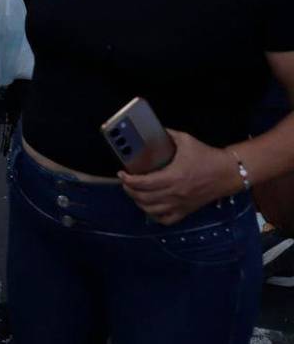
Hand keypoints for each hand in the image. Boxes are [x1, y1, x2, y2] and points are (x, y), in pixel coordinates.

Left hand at [119, 130, 238, 224]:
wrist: (228, 172)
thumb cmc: (206, 156)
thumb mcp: (185, 140)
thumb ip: (167, 135)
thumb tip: (151, 129)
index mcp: (173, 176)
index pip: (143, 183)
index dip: (128, 180)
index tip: (122, 173)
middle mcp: (175, 193)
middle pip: (143, 198)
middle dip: (129, 190)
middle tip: (125, 181)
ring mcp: (181, 205)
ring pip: (151, 211)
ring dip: (138, 202)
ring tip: (134, 192)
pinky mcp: (187, 211)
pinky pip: (166, 219)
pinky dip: (154, 215)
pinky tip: (150, 207)